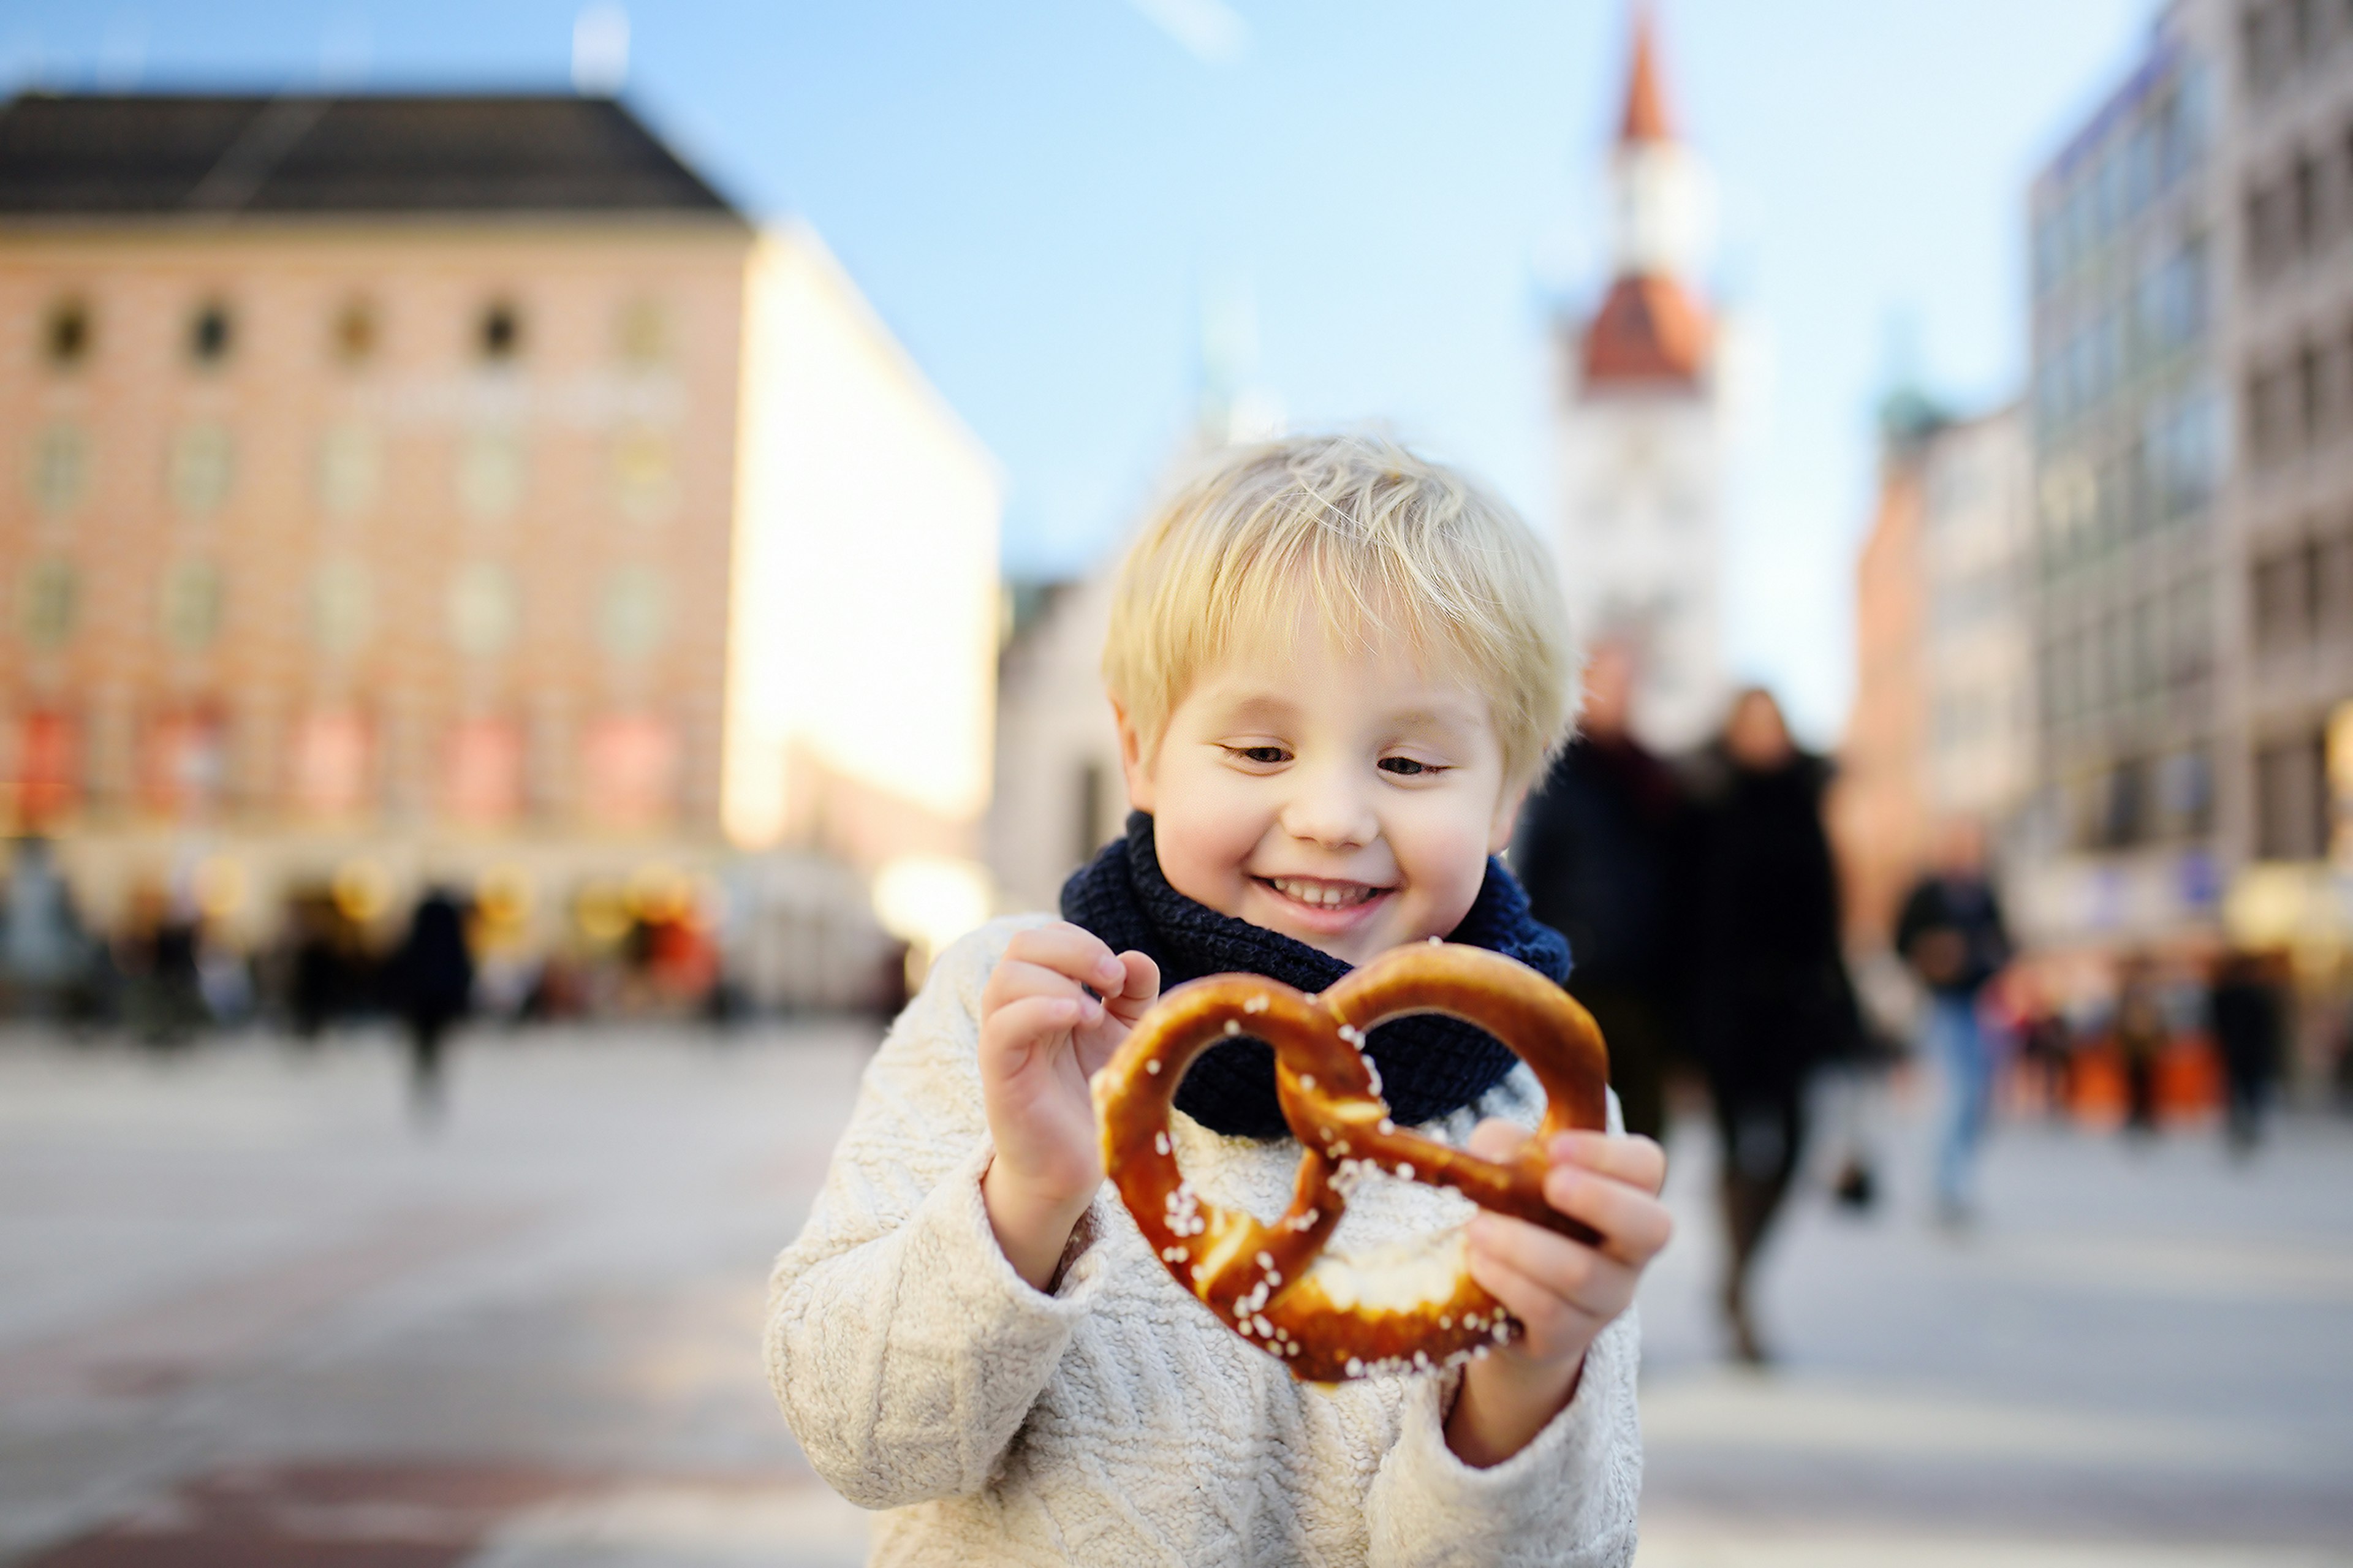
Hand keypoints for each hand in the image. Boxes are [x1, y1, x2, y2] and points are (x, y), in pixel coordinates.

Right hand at [977, 923, 1158, 1287]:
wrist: (1074, 1167)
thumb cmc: (1092, 1097)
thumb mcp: (1123, 1036)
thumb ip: (1133, 994)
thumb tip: (1135, 957)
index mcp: (1041, 994)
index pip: (1045, 937)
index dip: (1082, 940)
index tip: (1121, 978)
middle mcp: (1016, 1010)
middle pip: (1022, 944)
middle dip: (1073, 948)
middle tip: (1112, 979)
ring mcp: (1003, 1040)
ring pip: (1005, 978)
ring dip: (1058, 978)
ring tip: (1095, 1013)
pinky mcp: (999, 1074)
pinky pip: (1002, 1026)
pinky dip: (1041, 1009)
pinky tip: (1079, 1019)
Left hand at [1446, 1123, 1670, 1466]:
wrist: (1506, 1301)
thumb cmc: (1520, 1212)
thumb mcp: (1510, 1167)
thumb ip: (1502, 1147)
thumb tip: (1495, 1152)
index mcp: (1627, 1194)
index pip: (1646, 1167)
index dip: (1608, 1155)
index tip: (1556, 1146)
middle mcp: (1631, 1249)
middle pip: (1652, 1227)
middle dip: (1600, 1200)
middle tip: (1551, 1184)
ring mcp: (1607, 1297)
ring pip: (1582, 1273)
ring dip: (1523, 1245)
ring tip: (1476, 1227)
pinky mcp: (1571, 1335)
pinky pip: (1547, 1311)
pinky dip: (1506, 1281)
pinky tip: (1476, 1262)